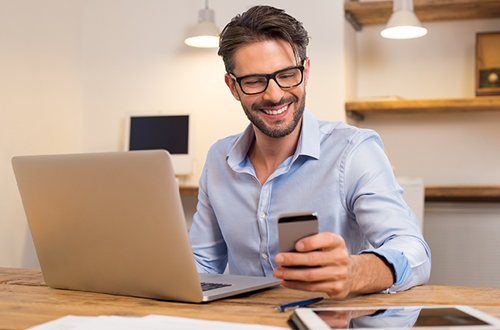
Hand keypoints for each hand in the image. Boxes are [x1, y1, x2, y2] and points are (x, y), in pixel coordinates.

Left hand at [273, 232, 393, 299]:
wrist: (350, 273)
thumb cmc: (330, 255)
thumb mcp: (326, 245)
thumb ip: (312, 244)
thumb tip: (288, 249)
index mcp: (337, 242)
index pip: (325, 239)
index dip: (311, 242)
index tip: (296, 245)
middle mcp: (340, 257)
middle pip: (314, 259)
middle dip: (293, 259)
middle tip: (278, 258)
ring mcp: (339, 274)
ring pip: (311, 275)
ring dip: (291, 274)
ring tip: (278, 272)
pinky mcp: (336, 288)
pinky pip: (312, 287)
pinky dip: (296, 284)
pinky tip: (286, 281)